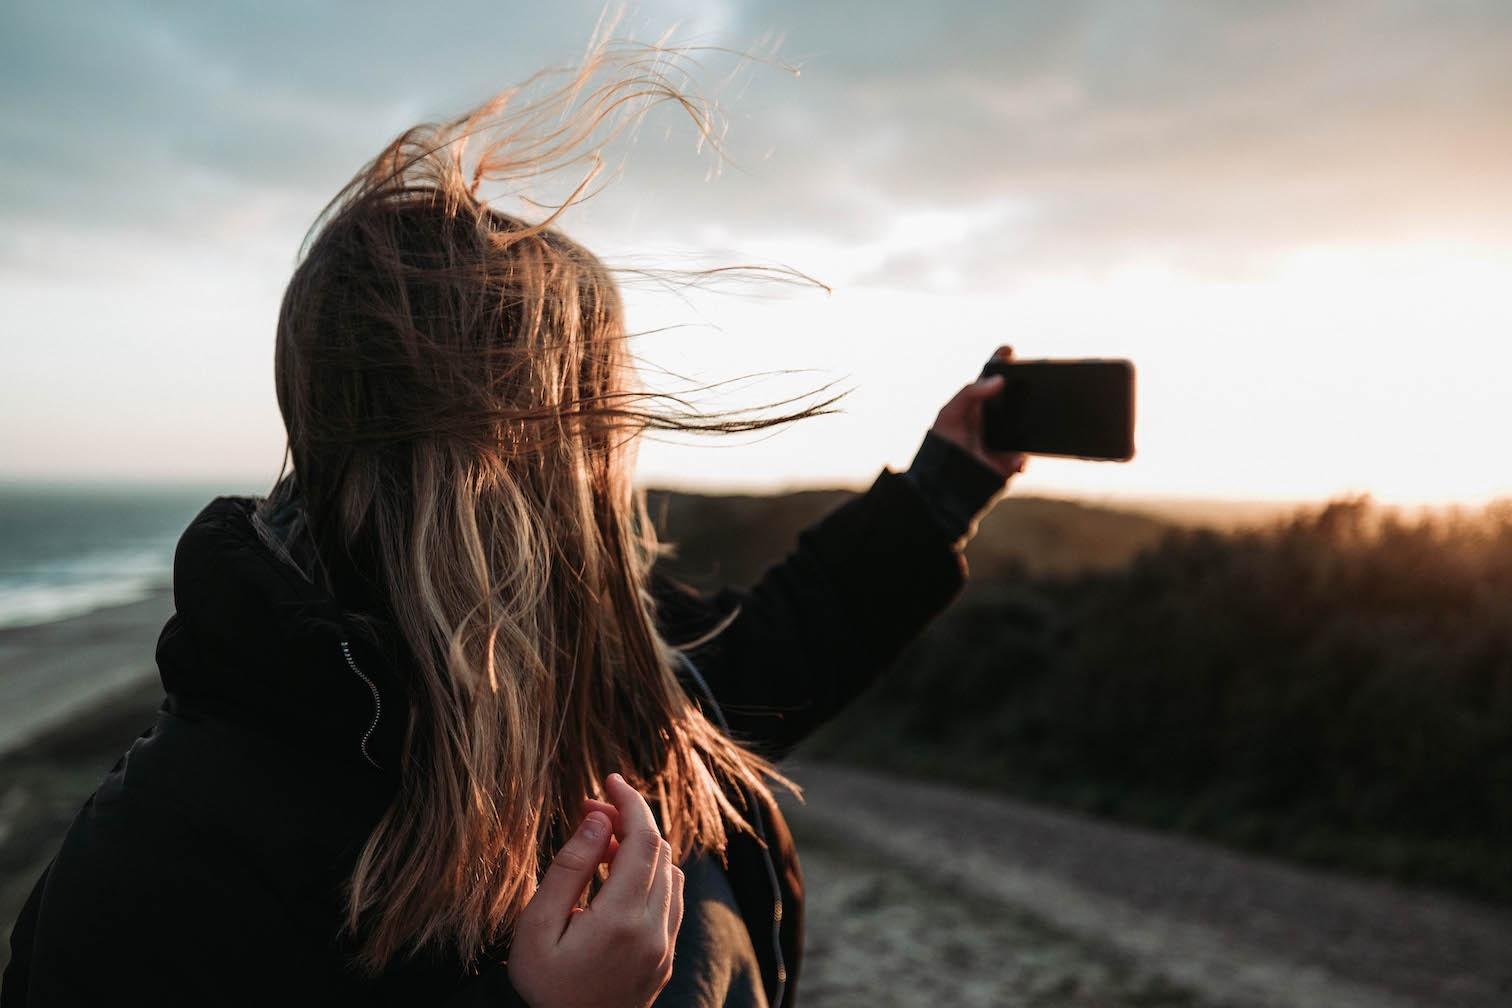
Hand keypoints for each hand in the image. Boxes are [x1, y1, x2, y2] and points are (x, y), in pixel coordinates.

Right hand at [507, 774, 684, 1007]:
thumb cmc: (541, 987)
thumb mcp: (536, 927)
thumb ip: (569, 868)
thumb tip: (599, 817)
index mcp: (621, 919)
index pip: (643, 839)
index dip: (630, 801)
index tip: (610, 779)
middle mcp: (654, 930)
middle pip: (659, 850)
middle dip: (630, 819)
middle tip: (591, 809)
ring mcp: (664, 946)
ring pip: (670, 873)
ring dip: (642, 848)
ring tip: (600, 845)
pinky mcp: (665, 958)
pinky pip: (671, 900)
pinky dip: (652, 875)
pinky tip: (618, 879)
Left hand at [930, 344, 1027, 479]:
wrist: (942, 486)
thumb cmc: (941, 445)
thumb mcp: (949, 414)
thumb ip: (970, 393)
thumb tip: (998, 381)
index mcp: (978, 403)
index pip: (993, 377)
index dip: (1003, 362)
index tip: (1009, 350)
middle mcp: (994, 418)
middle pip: (1017, 398)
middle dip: (1028, 389)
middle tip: (1035, 380)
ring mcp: (1005, 439)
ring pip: (1027, 426)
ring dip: (1032, 423)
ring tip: (1034, 420)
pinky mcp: (1010, 462)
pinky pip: (1024, 457)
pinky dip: (1021, 459)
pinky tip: (1013, 461)